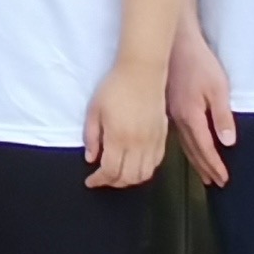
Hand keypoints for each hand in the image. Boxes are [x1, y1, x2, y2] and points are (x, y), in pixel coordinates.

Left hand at [84, 54, 168, 189]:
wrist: (142, 71)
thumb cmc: (116, 87)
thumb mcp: (94, 110)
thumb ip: (91, 136)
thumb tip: (91, 158)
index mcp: (119, 137)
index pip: (110, 171)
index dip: (99, 181)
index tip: (91, 181)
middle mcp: (138, 144)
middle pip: (127, 178)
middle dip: (112, 183)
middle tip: (103, 178)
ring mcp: (152, 141)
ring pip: (144, 175)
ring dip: (130, 180)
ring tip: (119, 173)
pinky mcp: (163, 136)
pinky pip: (156, 163)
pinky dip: (145, 170)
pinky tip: (135, 164)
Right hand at [168, 26, 236, 187]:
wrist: (175, 43)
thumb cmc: (199, 62)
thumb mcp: (218, 88)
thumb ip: (222, 116)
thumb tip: (227, 142)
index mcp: (191, 116)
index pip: (205, 148)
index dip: (215, 165)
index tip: (223, 180)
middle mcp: (178, 119)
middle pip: (193, 150)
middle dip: (205, 168)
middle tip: (213, 183)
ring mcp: (170, 113)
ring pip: (184, 144)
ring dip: (195, 160)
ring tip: (202, 173)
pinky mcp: (168, 105)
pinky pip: (177, 134)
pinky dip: (186, 147)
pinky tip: (187, 148)